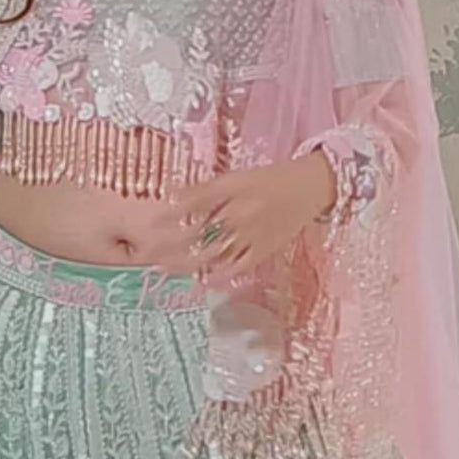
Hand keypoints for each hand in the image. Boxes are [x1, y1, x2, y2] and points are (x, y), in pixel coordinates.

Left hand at [145, 152, 336, 288]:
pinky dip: (220, 276)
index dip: (171, 212)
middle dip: (170, 244)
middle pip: (198, 232)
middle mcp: (239, 214)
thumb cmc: (271, 179)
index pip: (194, 202)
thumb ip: (207, 190)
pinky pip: (238, 267)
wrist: (311, 187)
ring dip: (187, 262)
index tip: (151, 221)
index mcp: (232, 190)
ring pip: (213, 252)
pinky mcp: (263, 250)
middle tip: (146, 254)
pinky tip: (202, 281)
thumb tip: (173, 197)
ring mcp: (251, 235)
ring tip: (163, 269)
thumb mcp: (237, 177)